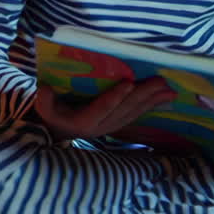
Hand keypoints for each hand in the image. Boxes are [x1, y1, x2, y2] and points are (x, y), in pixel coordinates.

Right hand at [34, 78, 175, 141]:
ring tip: (168, 90)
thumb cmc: (52, 114)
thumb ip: (45, 100)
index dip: (115, 96)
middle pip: (124, 110)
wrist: (58, 131)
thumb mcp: (44, 108)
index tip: (128, 83)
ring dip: (152, 101)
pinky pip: (136, 115)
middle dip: (143, 95)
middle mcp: (100, 127)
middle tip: (160, 82)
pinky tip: (164, 98)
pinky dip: (151, 106)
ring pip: (134, 113)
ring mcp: (111, 127)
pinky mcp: (117, 124)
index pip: (101, 108)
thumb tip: (45, 89)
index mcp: (82, 122)